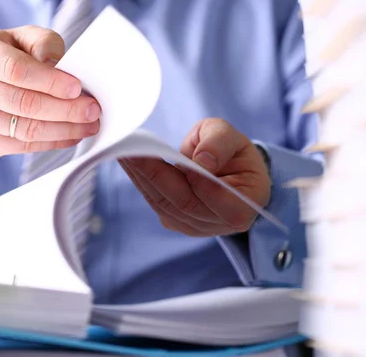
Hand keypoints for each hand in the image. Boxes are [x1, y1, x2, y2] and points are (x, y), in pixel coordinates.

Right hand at [0, 26, 101, 167]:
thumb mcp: (16, 39)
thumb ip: (41, 43)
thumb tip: (59, 66)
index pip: (15, 69)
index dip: (49, 80)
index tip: (77, 87)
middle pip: (23, 103)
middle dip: (65, 108)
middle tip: (93, 110)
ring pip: (26, 129)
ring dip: (65, 129)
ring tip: (89, 124)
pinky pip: (24, 146)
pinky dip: (54, 142)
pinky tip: (73, 135)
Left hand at [119, 118, 270, 236]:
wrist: (229, 172)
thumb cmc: (233, 154)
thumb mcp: (232, 138)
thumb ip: (220, 143)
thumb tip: (202, 160)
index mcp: (243, 205)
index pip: (219, 198)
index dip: (197, 181)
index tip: (174, 158)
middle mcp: (218, 223)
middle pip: (183, 202)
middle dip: (154, 174)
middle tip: (130, 149)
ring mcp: (194, 227)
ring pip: (164, 203)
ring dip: (140, 176)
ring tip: (122, 151)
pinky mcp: (174, 222)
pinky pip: (155, 201)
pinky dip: (140, 180)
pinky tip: (127, 161)